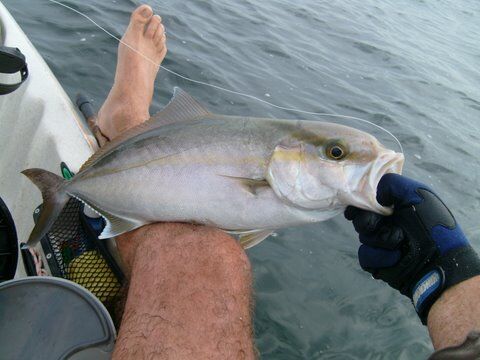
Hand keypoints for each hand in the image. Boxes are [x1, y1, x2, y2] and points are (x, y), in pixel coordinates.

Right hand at [345, 173, 479, 323]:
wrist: (439, 261)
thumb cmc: (432, 225)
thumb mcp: (418, 194)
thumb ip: (392, 184)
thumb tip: (375, 196)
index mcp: (393, 208)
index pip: (366, 202)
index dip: (358, 203)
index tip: (355, 207)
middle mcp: (385, 225)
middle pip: (360, 219)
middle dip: (369, 221)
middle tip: (378, 223)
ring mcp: (380, 244)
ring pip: (364, 237)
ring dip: (381, 239)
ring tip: (399, 242)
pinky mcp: (378, 263)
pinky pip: (365, 256)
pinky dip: (379, 256)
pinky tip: (395, 256)